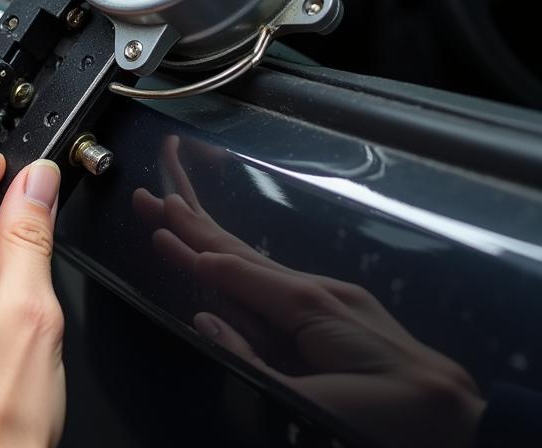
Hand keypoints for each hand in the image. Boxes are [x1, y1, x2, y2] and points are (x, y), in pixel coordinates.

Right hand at [135, 136, 484, 447]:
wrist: (462, 420)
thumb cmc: (392, 417)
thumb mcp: (317, 403)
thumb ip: (253, 362)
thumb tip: (203, 317)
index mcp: (307, 306)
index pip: (231, 270)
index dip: (188, 248)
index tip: (152, 221)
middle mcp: (315, 289)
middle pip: (238, 249)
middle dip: (192, 219)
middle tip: (149, 192)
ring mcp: (329, 296)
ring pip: (254, 258)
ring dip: (211, 233)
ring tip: (177, 206)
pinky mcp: (337, 311)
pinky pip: (273, 278)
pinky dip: (239, 258)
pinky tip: (227, 254)